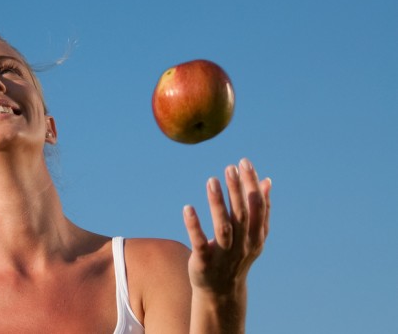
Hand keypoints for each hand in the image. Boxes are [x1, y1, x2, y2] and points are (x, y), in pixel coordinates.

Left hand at [183, 158, 271, 295]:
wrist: (222, 291)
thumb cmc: (237, 255)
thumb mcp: (253, 235)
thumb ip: (261, 209)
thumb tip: (267, 181)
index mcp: (256, 236)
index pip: (257, 206)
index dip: (251, 184)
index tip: (244, 163)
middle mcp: (243, 245)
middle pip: (242, 214)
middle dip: (237, 189)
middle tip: (230, 167)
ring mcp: (224, 254)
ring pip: (223, 227)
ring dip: (218, 203)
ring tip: (212, 180)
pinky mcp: (204, 261)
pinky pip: (199, 241)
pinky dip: (194, 225)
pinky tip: (187, 208)